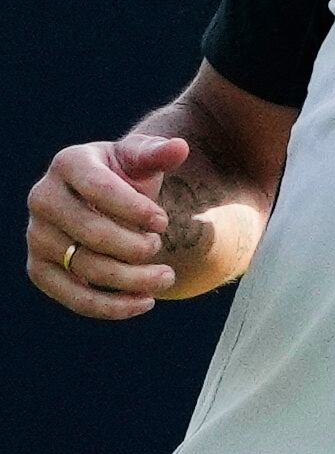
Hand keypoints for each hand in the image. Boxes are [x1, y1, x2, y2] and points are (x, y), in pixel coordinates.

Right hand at [25, 135, 186, 318]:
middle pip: (91, 233)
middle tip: (162, 247)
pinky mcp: (39, 269)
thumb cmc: (126, 174)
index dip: (134, 208)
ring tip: (166, 277)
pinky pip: (72, 296)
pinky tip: (143, 303)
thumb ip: (158, 152)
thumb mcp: (141, 157)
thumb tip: (179, 147)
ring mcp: (36, 236)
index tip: (164, 222)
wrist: (104, 199)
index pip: (98, 188)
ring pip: (84, 267)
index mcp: (69, 163)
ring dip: (130, 279)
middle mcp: (43, 199)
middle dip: (135, 246)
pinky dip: (109, 306)